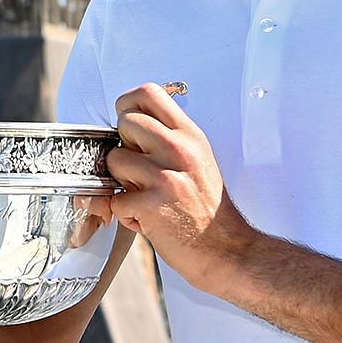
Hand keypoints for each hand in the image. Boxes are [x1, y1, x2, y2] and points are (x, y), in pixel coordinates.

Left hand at [105, 82, 252, 292]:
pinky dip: (125, 213)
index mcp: (190, 135)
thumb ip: (170, 138)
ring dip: (121, 182)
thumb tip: (131, 124)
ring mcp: (165, 176)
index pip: (149, 93)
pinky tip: (146, 218)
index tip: (128, 124)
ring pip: (114, 160)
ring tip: (143, 195)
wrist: (226, 250)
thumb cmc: (208, 207)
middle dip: (124, 147)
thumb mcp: (199, 159)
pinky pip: (115, 199)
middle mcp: (179, 150)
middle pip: (125, 123)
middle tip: (140, 170)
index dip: (128, 104)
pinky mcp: (151, 204)